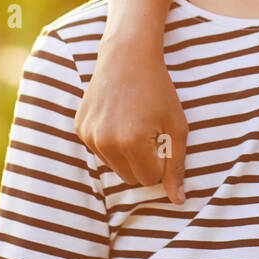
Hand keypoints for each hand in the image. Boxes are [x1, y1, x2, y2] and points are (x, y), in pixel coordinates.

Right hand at [75, 31, 187, 204]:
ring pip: (114, 166)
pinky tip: (118, 117)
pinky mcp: (79, 128)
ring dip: (127, 153)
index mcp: (132, 143)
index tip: (163, 138)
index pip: (149, 180)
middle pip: (130, 177)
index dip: (161, 162)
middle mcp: (106, 142)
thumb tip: (179, 202)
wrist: (128, 56)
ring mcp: (89, 135)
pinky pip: (100, 151)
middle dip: (144, 162)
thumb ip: (177, 167)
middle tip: (150, 131)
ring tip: (134, 123)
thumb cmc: (159, 91)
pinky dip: (111, 141)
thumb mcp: (176, 127)